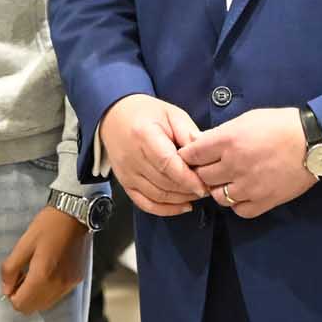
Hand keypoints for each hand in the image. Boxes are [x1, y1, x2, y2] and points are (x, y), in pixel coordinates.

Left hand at [0, 206, 88, 314]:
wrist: (75, 214)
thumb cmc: (47, 226)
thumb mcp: (23, 244)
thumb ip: (10, 269)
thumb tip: (6, 289)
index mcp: (42, 276)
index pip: (21, 305)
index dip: (12, 295)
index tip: (14, 279)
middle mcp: (58, 285)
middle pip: (33, 308)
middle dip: (24, 296)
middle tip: (22, 275)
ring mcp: (69, 284)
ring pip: (46, 304)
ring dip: (36, 295)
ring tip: (35, 272)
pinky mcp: (77, 279)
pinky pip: (58, 295)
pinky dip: (49, 290)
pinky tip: (49, 270)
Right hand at [99, 94, 206, 216]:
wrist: (114, 116)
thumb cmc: (145, 112)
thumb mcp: (171, 114)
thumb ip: (188, 133)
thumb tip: (206, 152)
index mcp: (143, 135)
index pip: (167, 163)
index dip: (187, 178)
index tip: (204, 184)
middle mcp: (132, 157)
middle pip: (164, 182)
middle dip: (188, 189)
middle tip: (207, 188)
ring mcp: (126, 173)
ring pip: (157, 196)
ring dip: (180, 199)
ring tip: (197, 194)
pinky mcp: (124, 183)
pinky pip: (145, 203)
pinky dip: (165, 209)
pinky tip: (182, 206)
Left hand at [178, 107, 314, 218]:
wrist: (313, 142)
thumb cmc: (280, 125)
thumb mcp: (247, 119)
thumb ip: (222, 133)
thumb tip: (200, 143)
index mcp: (229, 140)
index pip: (192, 154)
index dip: (187, 156)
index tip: (189, 158)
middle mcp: (235, 165)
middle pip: (202, 177)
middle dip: (201, 173)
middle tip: (208, 169)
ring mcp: (249, 186)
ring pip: (218, 197)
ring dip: (219, 189)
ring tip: (227, 181)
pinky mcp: (264, 201)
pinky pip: (239, 210)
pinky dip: (237, 203)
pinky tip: (242, 193)